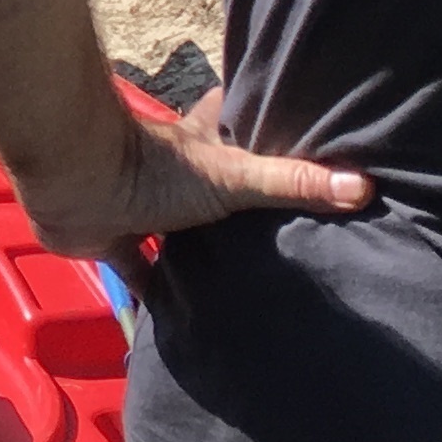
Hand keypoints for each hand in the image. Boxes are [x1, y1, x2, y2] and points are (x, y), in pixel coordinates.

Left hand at [4, 84, 370, 266]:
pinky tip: (176, 320)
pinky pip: (138, 271)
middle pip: (208, 182)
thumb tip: (363, 186)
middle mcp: (173, 173)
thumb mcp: (235, 176)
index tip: (289, 136)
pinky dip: (153, 293)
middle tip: (274, 231)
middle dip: (233, 202)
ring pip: (174, 229)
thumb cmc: (157, 168)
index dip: (256, 123)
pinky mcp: (112, 240)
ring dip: (194, 250)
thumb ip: (293, 183)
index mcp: (202, 145)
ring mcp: (140, 206)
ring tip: (236, 280)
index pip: (234, 121)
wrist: (78, 183)